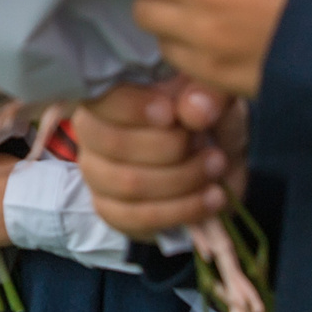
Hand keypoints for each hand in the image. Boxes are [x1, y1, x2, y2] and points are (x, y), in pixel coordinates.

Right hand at [74, 82, 248, 239]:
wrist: (215, 163)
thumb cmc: (209, 121)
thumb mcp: (218, 99)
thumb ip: (211, 95)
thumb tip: (196, 109)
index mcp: (111, 94)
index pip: (101, 99)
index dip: (134, 108)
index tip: (171, 114)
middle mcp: (92, 132)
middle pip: (115, 144)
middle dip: (171, 149)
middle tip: (212, 149)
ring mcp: (97, 174)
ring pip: (129, 184)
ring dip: (183, 180)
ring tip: (216, 171)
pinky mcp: (110, 210)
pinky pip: (137, 217)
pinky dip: (181, 210)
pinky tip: (209, 200)